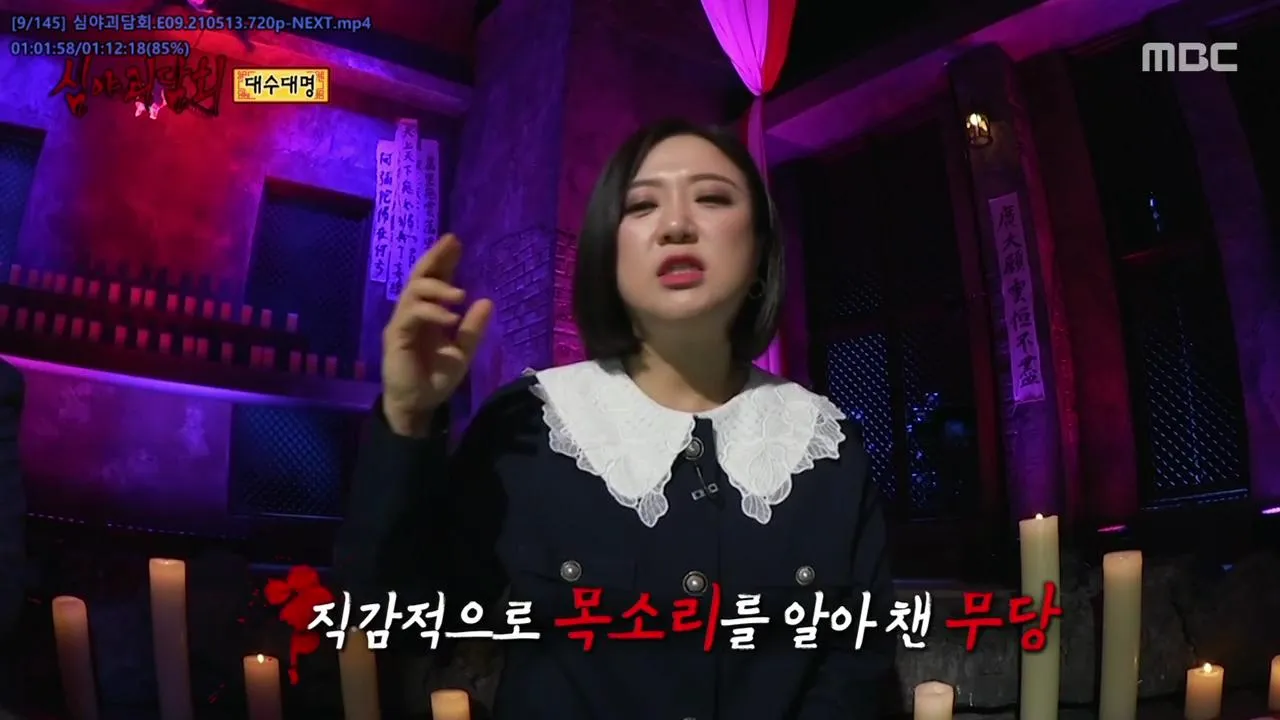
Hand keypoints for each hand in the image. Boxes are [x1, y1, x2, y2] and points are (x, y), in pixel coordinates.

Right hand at [381, 235, 492, 436]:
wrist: (417, 406)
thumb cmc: (435, 379)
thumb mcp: (462, 353)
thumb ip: (473, 329)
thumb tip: (487, 301)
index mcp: (428, 314)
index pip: (434, 280)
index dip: (444, 261)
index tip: (456, 243)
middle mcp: (413, 313)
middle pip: (420, 276)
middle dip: (435, 258)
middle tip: (452, 242)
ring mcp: (402, 322)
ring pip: (414, 291)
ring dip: (437, 288)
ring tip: (459, 295)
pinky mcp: (396, 336)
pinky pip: (411, 315)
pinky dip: (431, 312)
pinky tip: (450, 317)